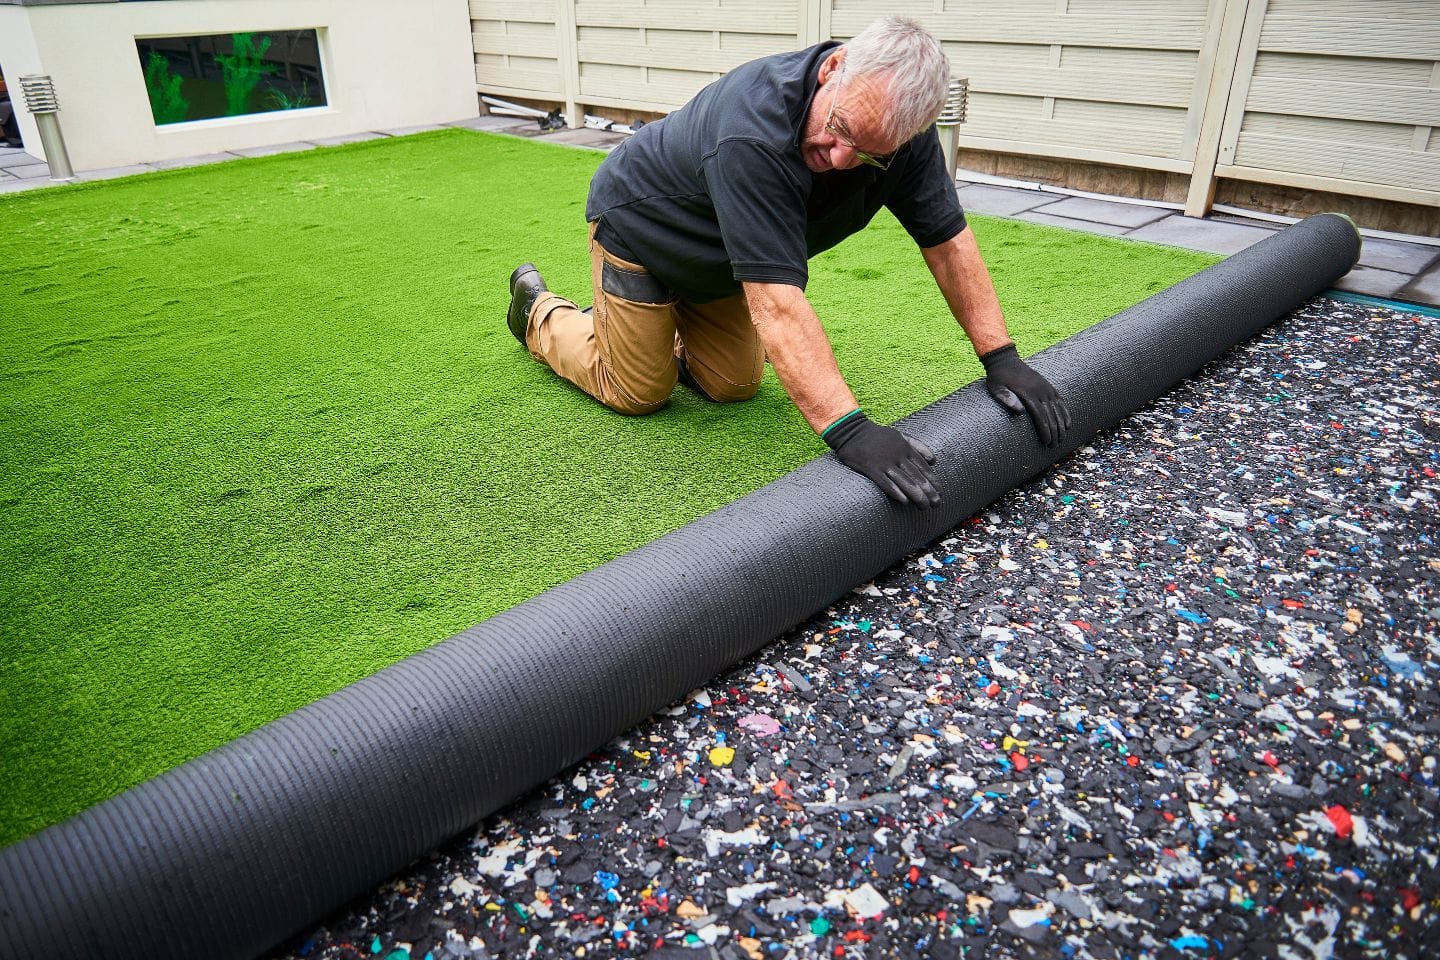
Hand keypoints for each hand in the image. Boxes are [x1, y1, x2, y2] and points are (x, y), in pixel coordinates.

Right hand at [822, 411, 940, 507]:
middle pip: (916, 476)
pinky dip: (895, 491)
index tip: (939, 492)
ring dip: (916, 495)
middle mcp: (897, 455)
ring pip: (904, 481)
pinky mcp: (871, 468)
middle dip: (928, 491)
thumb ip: (918, 446)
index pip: (923, 467)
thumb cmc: (877, 435)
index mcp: (905, 448)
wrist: (852, 431)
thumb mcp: (900, 435)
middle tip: (937, 504)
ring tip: (924, 506)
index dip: (933, 481)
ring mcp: (884, 462)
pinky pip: (885, 482)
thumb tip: (934, 461)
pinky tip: (904, 501)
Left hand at [979, 344, 1070, 446]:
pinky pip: (1060, 401)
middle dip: (1054, 432)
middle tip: (1053, 446)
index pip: (1040, 416)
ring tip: (1061, 440)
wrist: (1005, 360)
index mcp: (1028, 393)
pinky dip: (1065, 413)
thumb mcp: (996, 388)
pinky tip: (1068, 425)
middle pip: (1051, 415)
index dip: (1045, 430)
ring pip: (1057, 409)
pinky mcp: (1048, 387)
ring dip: (1061, 426)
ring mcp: (1045, 388)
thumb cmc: (998, 378)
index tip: (1046, 442)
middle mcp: (1040, 390)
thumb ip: (1006, 399)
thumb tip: (1021, 413)